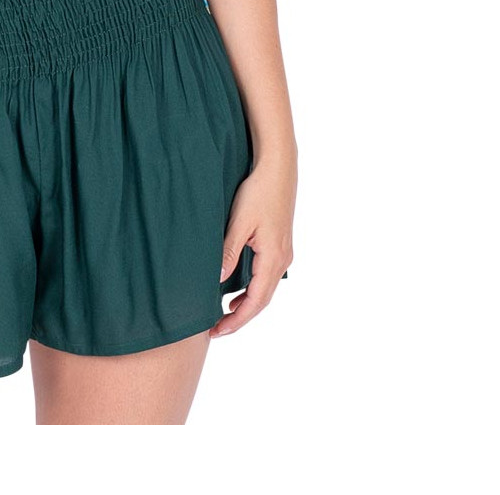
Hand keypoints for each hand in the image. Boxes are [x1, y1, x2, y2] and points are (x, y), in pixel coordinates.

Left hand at [210, 154, 295, 337]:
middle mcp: (282, 259)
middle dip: (240, 316)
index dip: (236, 320)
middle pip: (262, 299)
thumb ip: (229, 252)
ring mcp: (283, 252)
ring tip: (224, 311)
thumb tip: (218, 281)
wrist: (278, 167)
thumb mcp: (239, 222)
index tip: (217, 331)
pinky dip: (252, 287)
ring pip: (265, 288)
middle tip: (217, 328)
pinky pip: (266, 275)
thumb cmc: (258, 192)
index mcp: (273, 258)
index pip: (255, 302)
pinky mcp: (280, 243)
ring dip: (247, 302)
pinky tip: (238, 286)